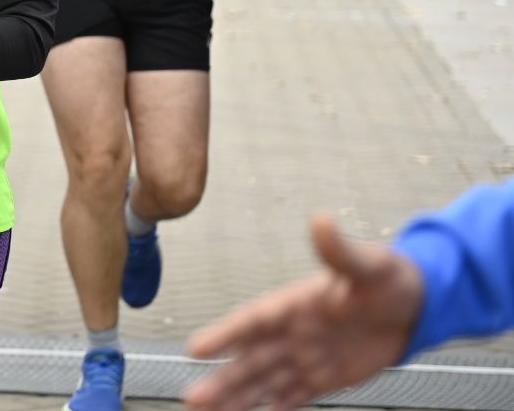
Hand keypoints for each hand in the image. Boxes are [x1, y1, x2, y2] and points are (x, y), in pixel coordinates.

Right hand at [184, 213, 423, 410]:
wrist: (418, 305)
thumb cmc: (390, 278)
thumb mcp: (369, 264)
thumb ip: (340, 250)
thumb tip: (321, 219)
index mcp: (295, 304)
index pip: (253, 321)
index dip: (225, 334)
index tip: (196, 349)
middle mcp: (293, 332)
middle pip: (250, 361)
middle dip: (222, 381)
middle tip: (192, 400)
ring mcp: (307, 356)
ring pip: (265, 382)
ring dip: (237, 398)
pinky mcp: (326, 377)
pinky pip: (295, 396)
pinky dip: (273, 406)